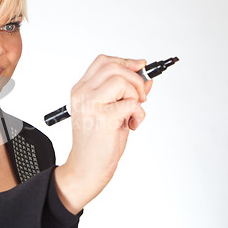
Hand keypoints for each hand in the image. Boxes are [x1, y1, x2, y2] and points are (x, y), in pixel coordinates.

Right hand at [55, 55, 152, 213]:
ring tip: (132, 112)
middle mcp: (82, 94)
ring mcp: (90, 104)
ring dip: (135, 95)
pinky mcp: (103, 117)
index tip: (140, 68)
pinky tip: (132, 125)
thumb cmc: (98, 140)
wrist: (87, 166)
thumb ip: (125, 93)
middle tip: (139, 97)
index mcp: (81, 89)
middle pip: (114, 66)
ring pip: (121, 80)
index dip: (125, 61)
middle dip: (135, 79)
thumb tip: (146, 79)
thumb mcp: (111, 110)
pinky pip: (131, 103)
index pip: (103, 61)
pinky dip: (139, 114)